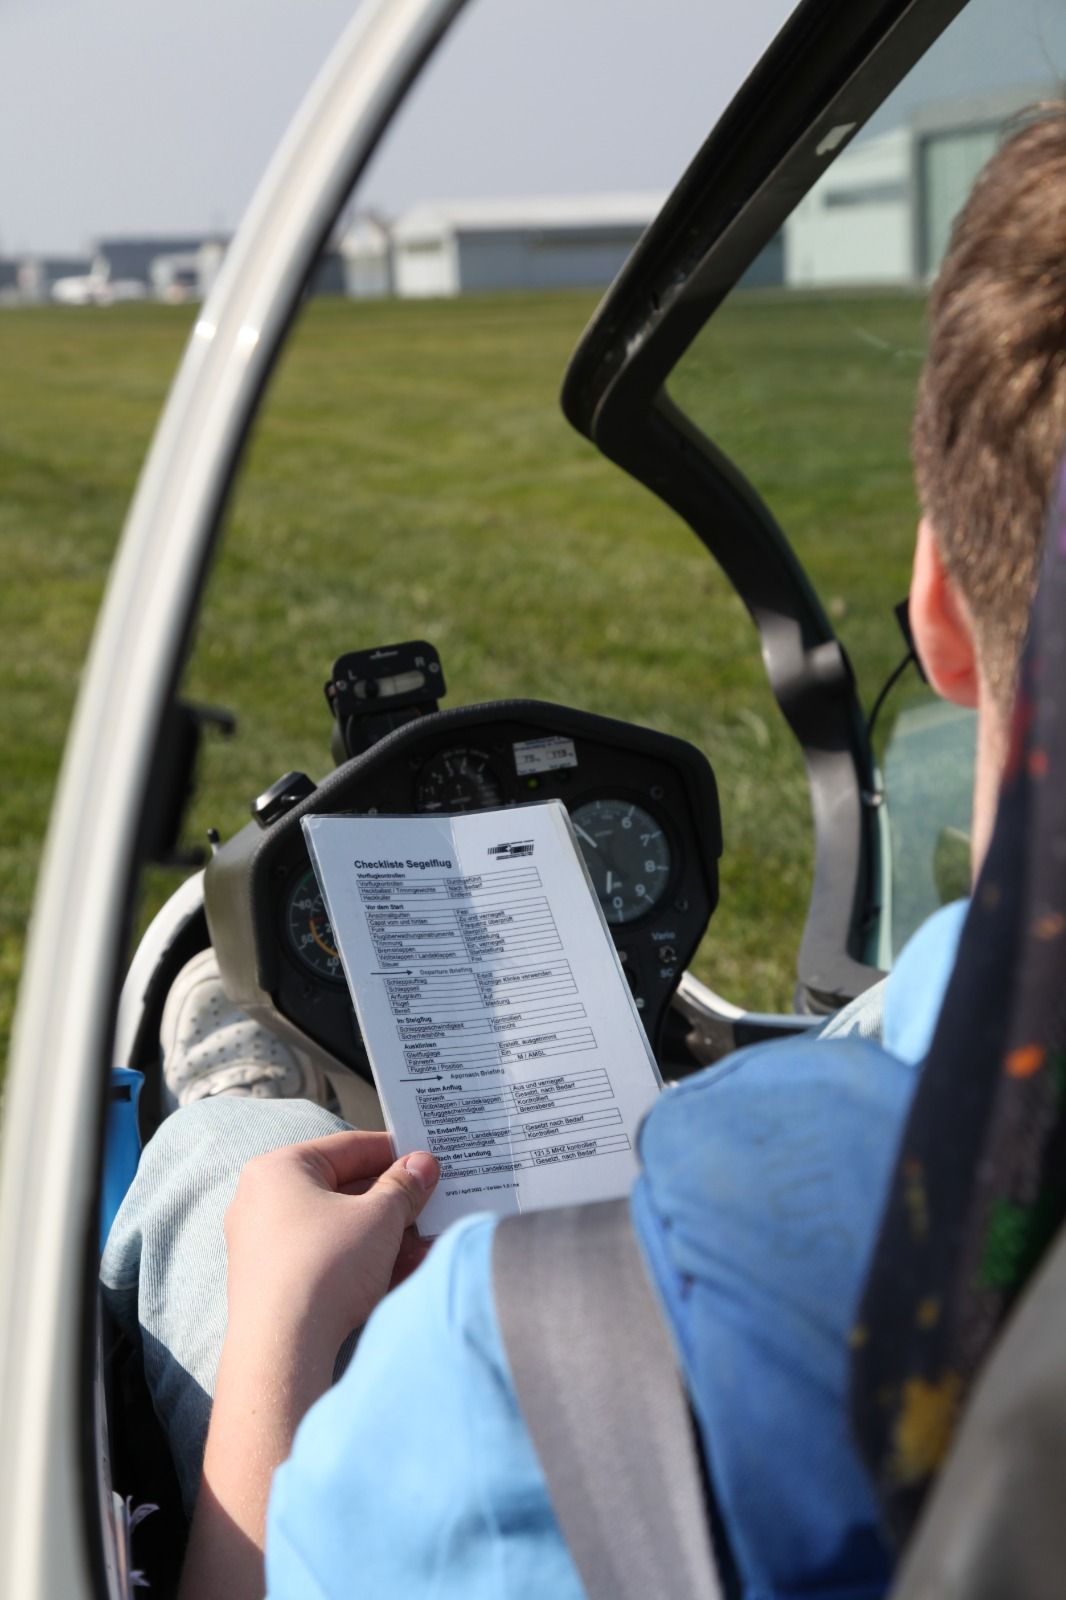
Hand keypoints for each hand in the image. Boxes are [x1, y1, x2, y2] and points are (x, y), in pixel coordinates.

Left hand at [183, 1133, 439, 1599]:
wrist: (283, 1352)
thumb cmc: (325, 1268)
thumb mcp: (379, 1218)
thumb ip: (405, 1186)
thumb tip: (423, 1165)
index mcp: (280, 1169)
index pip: (348, 1147)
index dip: (395, 1152)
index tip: (429, 1160)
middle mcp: (264, 1202)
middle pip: (344, 1189)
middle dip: (395, 1200)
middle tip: (436, 1200)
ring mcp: (266, 1247)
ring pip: (340, 1228)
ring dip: (387, 1233)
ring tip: (431, 1239)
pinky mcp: (275, 1285)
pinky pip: (329, 1259)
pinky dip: (365, 1259)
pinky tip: (407, 1268)